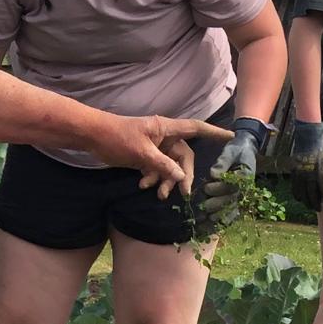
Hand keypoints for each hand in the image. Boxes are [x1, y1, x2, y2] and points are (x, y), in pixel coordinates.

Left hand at [90, 115, 234, 198]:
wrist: (91, 136)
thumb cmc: (117, 138)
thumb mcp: (141, 153)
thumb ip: (163, 165)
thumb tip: (182, 177)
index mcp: (166, 129)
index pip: (196, 129)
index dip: (214, 132)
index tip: (231, 137)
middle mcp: (164, 137)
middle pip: (183, 156)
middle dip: (183, 174)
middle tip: (182, 193)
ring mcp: (155, 147)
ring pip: (170, 165)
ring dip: (166, 180)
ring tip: (158, 194)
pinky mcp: (144, 156)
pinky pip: (156, 169)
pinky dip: (153, 178)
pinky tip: (143, 185)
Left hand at [201, 126, 260, 228]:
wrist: (246, 151)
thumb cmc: (236, 150)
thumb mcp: (230, 151)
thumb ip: (223, 162)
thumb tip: (214, 174)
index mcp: (246, 175)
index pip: (233, 185)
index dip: (220, 188)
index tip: (208, 187)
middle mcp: (246, 188)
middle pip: (232, 200)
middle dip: (218, 205)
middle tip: (204, 207)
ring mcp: (242, 196)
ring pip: (232, 210)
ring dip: (220, 217)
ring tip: (207, 222)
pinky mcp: (238, 200)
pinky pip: (232, 214)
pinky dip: (223, 222)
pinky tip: (212, 228)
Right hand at [290, 121, 322, 209]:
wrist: (308, 136)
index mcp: (319, 168)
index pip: (322, 186)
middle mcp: (308, 171)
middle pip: (310, 191)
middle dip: (314, 202)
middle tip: (318, 209)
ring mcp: (299, 170)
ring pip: (300, 190)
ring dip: (305, 200)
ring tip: (310, 206)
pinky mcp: (293, 169)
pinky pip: (293, 184)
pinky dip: (296, 193)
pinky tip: (300, 198)